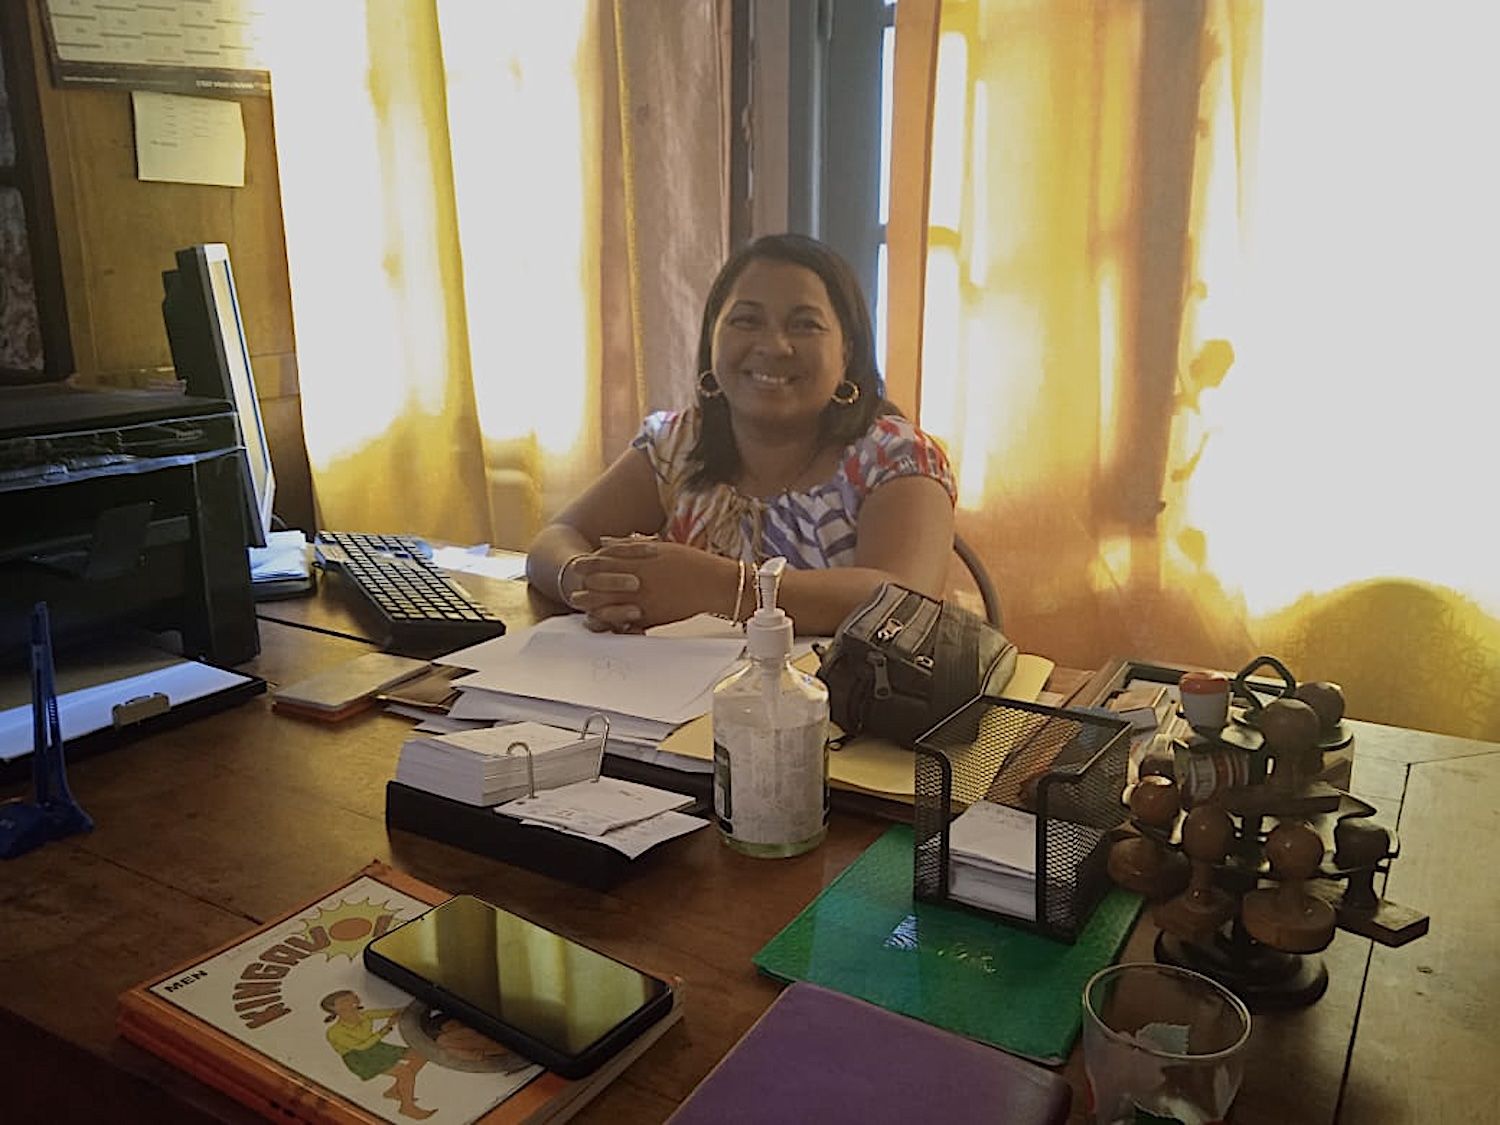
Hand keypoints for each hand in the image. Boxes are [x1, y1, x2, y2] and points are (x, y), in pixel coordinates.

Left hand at [569, 539, 736, 631]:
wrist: (713, 583)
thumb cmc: (690, 562)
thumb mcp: (660, 547)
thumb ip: (629, 545)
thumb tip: (604, 541)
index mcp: (639, 559)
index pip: (604, 561)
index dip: (589, 564)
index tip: (579, 566)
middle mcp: (638, 579)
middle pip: (601, 583)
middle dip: (585, 586)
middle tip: (574, 589)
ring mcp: (643, 599)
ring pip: (608, 603)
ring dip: (592, 605)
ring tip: (582, 607)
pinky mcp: (650, 616)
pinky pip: (624, 620)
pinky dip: (610, 621)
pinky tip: (603, 622)